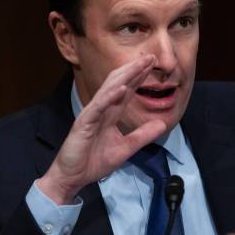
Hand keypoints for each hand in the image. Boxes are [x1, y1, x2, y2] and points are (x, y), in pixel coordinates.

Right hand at [37, 54, 166, 204]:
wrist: (72, 178)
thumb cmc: (93, 162)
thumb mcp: (126, 148)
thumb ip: (142, 135)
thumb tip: (162, 124)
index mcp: (110, 114)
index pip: (127, 91)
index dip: (139, 77)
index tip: (152, 64)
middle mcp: (101, 110)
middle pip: (119, 84)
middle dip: (134, 70)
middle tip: (150, 56)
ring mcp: (92, 114)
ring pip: (109, 90)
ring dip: (125, 76)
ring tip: (139, 64)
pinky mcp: (84, 123)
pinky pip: (98, 107)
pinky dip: (109, 96)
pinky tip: (122, 88)